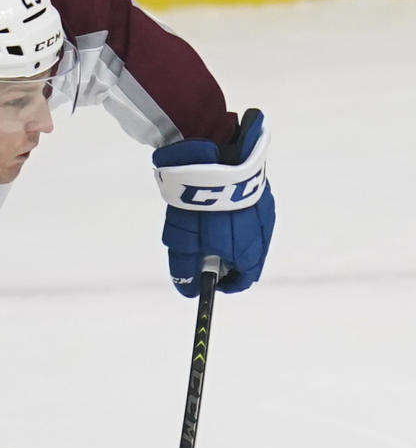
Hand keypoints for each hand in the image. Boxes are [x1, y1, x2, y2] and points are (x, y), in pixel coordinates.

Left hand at [152, 108, 274, 297]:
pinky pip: (254, 214)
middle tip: (209, 254)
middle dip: (231, 262)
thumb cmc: (196, 205)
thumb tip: (190, 291)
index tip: (212, 281)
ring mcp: (265, 210)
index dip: (226, 284)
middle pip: (251, 259)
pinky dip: (241, 219)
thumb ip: (186, 271)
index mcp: (248, 252)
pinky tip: (222, 208)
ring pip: (254, 236)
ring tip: (212, 228)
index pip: (244, 280)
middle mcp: (263, 233)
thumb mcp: (183, 244)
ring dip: (236, 239)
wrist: (211, 156)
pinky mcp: (263, 189)